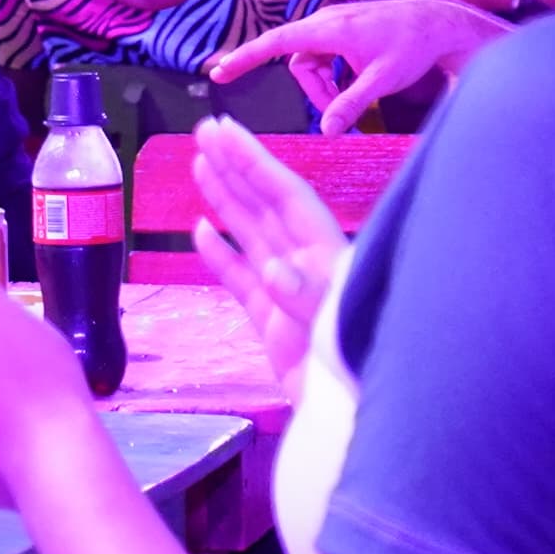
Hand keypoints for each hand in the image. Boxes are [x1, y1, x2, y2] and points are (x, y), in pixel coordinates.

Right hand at [186, 118, 342, 387]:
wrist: (354, 424)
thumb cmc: (356, 373)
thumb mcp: (336, 331)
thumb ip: (306, 299)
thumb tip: (271, 269)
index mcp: (325, 258)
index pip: (286, 197)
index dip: (254, 162)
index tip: (224, 131)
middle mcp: (306, 267)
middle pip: (266, 206)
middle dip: (236, 167)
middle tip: (204, 129)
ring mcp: (286, 295)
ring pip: (251, 235)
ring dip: (225, 199)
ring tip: (198, 164)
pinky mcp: (271, 326)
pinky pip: (238, 281)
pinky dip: (219, 255)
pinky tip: (200, 230)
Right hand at [208, 0, 509, 133]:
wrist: (439, 24)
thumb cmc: (412, 48)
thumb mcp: (382, 82)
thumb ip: (351, 105)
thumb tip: (327, 130)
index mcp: (329, 29)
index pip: (276, 43)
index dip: (245, 59)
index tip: (219, 73)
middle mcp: (327, 21)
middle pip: (299, 63)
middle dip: (315, 92)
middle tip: (342, 116)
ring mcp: (335, 24)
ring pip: (312, 62)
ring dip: (326, 86)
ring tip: (356, 101)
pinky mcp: (344, 30)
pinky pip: (325, 56)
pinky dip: (335, 76)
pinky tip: (360, 84)